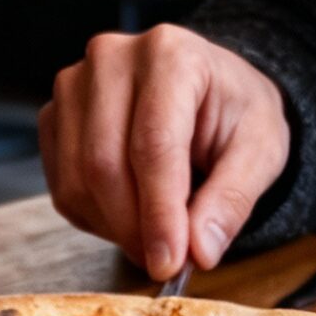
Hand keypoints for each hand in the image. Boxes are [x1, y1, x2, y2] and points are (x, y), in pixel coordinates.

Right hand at [39, 25, 289, 279]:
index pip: (153, 144)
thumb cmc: (234, 113)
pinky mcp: (54, 116)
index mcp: (171, 54)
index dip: (159, 212)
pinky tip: (129, 213)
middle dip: (135, 227)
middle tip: (166, 261)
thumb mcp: (261, 150)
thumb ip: (233, 198)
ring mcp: (74, 85)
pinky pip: (62, 187)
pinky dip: (95, 217)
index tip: (170, 262)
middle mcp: (111, 58)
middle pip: (104, 164)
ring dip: (114, 227)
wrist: (208, 90)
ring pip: (77, 180)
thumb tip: (200, 250)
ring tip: (155, 235)